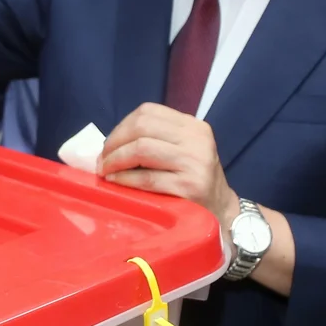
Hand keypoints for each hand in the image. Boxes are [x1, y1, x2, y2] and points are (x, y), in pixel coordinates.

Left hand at [99, 103, 239, 226]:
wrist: (222, 213)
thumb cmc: (193, 181)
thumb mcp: (182, 152)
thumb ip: (154, 141)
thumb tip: (107, 145)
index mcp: (193, 127)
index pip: (149, 112)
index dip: (121, 126)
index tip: (108, 144)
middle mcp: (197, 140)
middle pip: (142, 127)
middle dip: (114, 142)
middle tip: (102, 160)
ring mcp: (195, 162)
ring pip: (142, 149)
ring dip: (116, 160)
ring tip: (106, 171)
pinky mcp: (190, 186)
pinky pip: (147, 178)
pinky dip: (125, 179)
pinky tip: (116, 182)